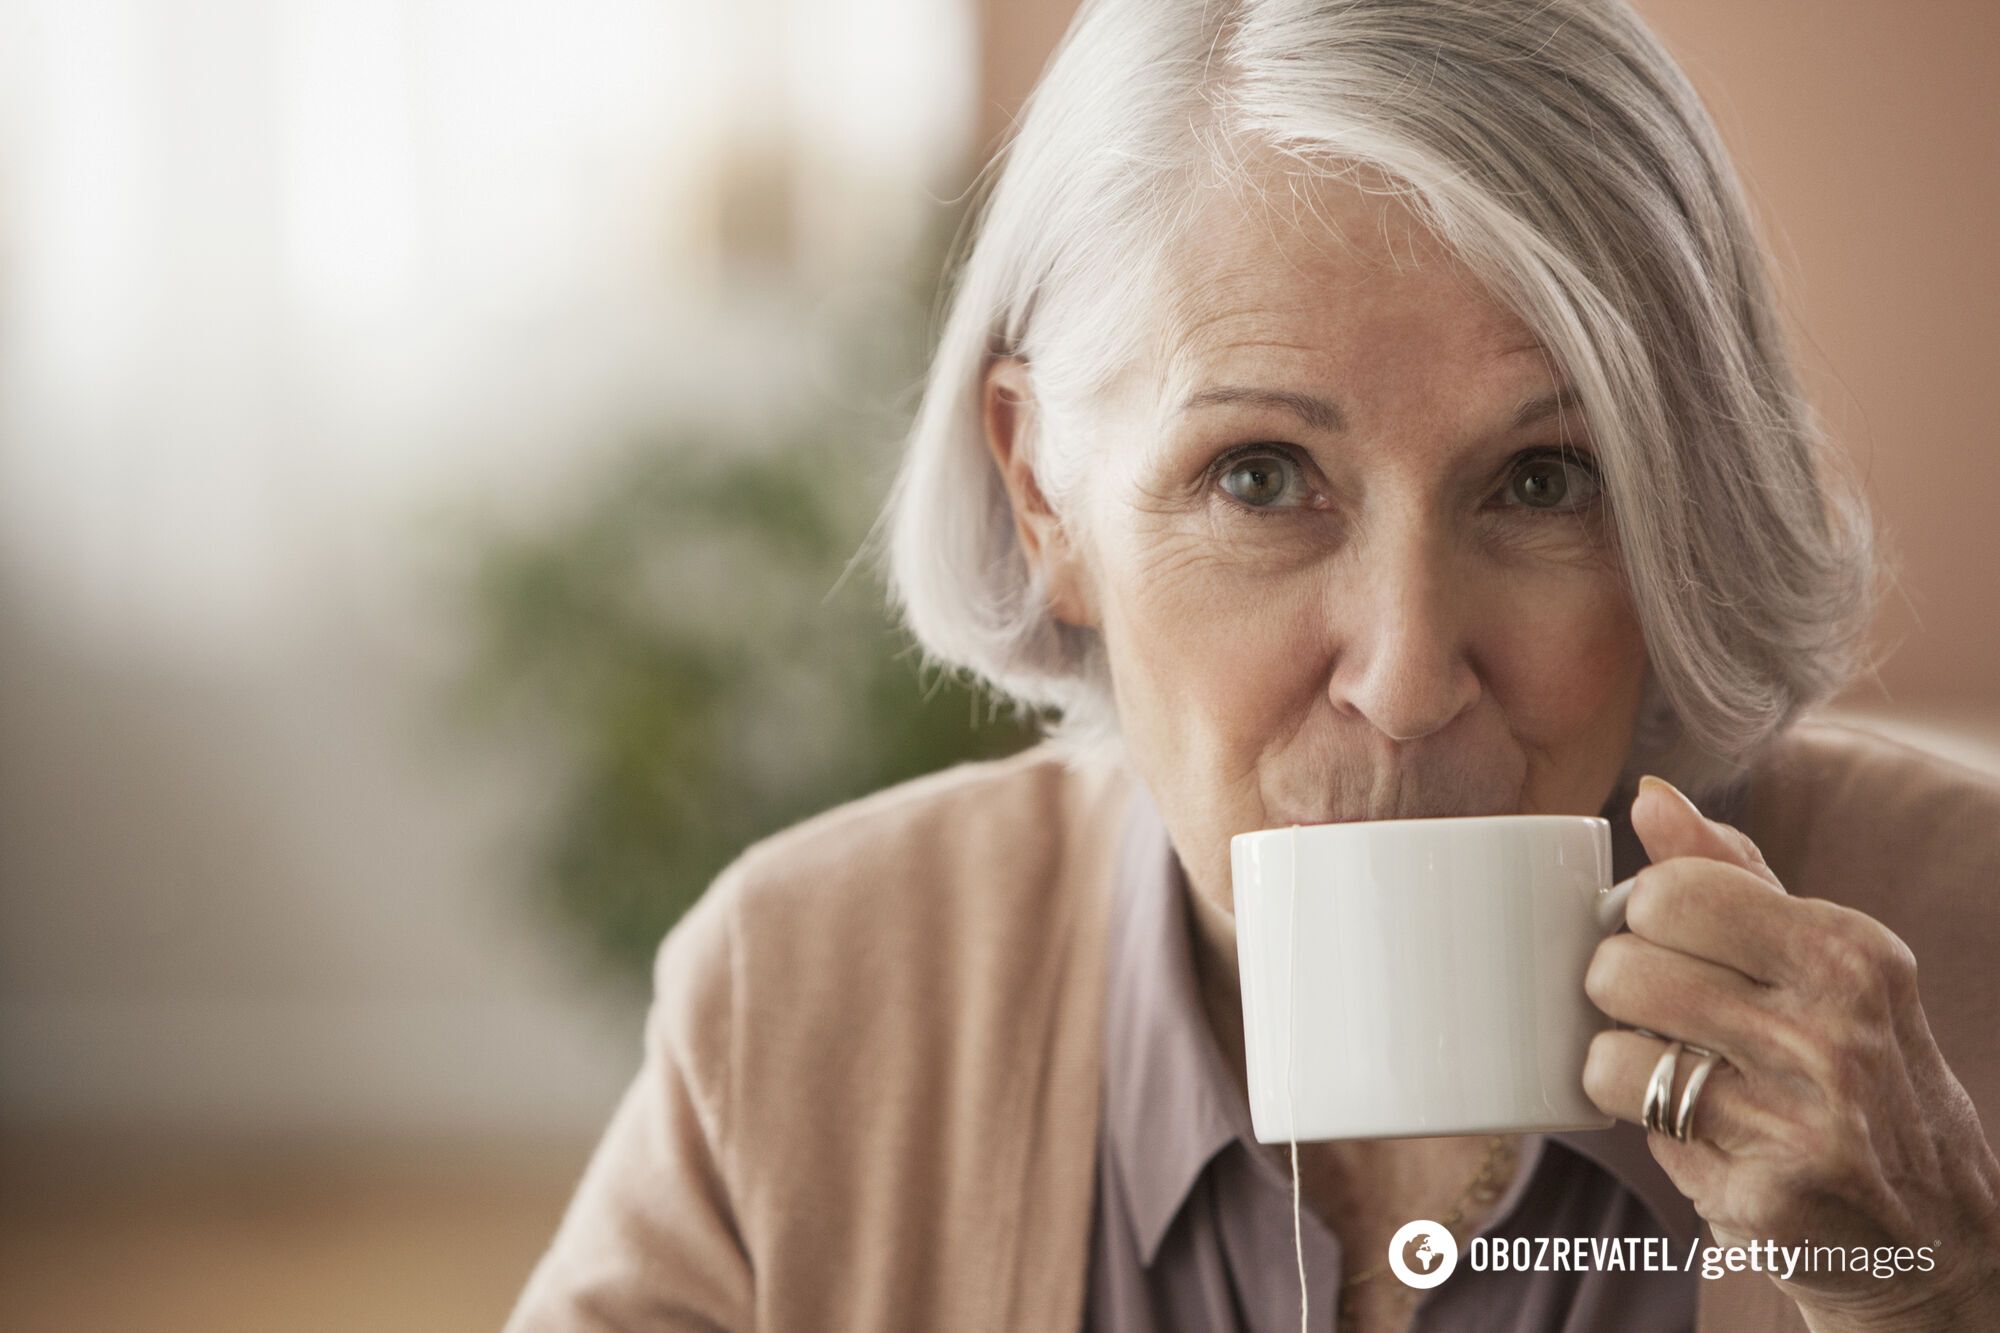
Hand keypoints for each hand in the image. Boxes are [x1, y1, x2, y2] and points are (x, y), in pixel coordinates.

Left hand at [1582, 775, 1999, 1330]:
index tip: (1679, 951)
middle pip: (1623, 963)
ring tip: (1682, 1077)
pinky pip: (1634, 1123)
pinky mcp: (1766, 1188)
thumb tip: (1650, 796)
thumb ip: (1733, 875)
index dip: (1647, 922)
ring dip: (1624, 1065)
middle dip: (1623, 992)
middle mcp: (1835, 1028)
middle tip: (1674, 1023)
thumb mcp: (1826, 967)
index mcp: (1848, 951)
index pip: (1671, 891)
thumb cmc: (1860, 1077)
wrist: (1938, 1239)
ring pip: (1613, 1047)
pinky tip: (1704, 1134)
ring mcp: (1803, 1114)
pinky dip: (1648, 1126)